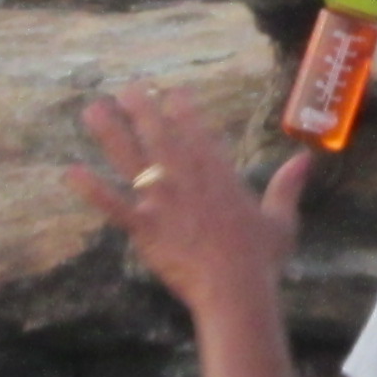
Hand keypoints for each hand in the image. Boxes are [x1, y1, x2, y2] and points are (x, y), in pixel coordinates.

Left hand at [70, 82, 309, 308]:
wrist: (235, 289)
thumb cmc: (261, 258)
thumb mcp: (281, 220)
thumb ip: (287, 186)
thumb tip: (306, 159)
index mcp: (218, 173)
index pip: (196, 129)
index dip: (182, 107)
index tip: (170, 91)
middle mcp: (186, 178)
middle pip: (158, 134)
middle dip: (141, 107)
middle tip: (127, 87)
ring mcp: (162, 200)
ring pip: (130, 159)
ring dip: (109, 132)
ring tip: (92, 109)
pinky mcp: (144, 226)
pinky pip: (112, 204)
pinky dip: (90, 188)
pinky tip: (70, 171)